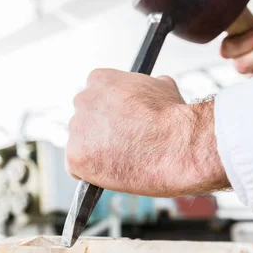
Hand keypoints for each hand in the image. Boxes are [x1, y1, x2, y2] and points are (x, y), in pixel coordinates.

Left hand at [66, 69, 227, 196]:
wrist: (177, 146)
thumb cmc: (174, 119)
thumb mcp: (163, 87)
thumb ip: (145, 88)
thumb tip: (152, 89)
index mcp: (100, 80)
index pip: (95, 96)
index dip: (109, 113)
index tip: (120, 125)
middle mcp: (83, 100)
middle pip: (85, 120)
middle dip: (99, 132)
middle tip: (120, 144)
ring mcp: (77, 129)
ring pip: (81, 144)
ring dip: (96, 152)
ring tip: (123, 160)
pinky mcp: (75, 157)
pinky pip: (78, 168)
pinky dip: (91, 173)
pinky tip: (111, 172)